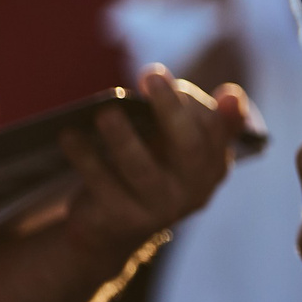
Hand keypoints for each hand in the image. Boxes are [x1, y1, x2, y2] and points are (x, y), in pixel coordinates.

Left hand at [57, 67, 251, 262]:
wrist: (116, 227)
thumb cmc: (153, 167)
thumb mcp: (179, 142)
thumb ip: (197, 113)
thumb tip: (231, 96)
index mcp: (214, 165)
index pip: (218, 130)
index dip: (211, 106)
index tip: (205, 83)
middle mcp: (195, 189)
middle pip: (188, 148)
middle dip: (171, 109)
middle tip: (151, 74)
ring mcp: (159, 209)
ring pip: (142, 170)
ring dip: (123, 138)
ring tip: (105, 112)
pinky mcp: (122, 220)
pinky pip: (103, 185)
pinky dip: (85, 158)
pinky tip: (70, 135)